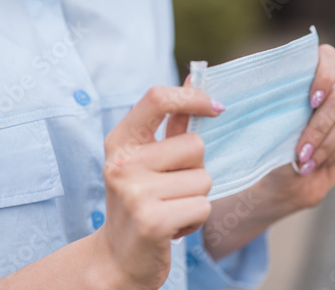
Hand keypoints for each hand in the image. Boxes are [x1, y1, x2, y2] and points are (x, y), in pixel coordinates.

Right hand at [101, 87, 223, 288]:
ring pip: (204, 178)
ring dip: (196, 197)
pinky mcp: (152, 220)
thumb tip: (196, 78)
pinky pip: (203, 206)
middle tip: (172, 188)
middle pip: (196, 145)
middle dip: (195, 169)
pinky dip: (195, 219)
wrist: (118, 256)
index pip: (157, 98)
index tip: (216, 108)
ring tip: (171, 208)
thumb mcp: (147, 161)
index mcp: (121, 141)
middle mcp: (123, 162)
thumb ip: (171, 124)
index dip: (192, 96)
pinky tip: (173, 226)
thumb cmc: (140, 201)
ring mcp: (134, 192)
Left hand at [260, 45, 334, 211]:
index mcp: (304, 84)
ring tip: (302, 160)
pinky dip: (330, 155)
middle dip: (317, 128)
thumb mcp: (262, 132)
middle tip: (300, 150)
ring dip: (323, 145)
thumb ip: (272, 117)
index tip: (311, 99)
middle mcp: (328, 94)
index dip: (325, 72)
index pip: (326, 57)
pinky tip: (312, 165)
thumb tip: (261, 111)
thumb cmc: (266, 152)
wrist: (279, 183)